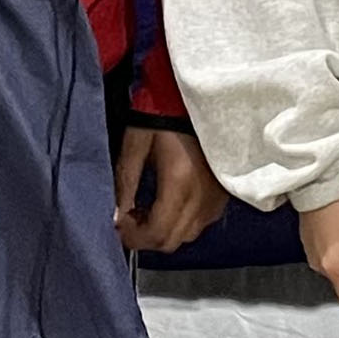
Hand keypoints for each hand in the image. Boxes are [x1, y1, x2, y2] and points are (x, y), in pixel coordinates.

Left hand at [114, 124, 229, 255]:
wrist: (194, 96)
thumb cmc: (162, 114)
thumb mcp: (135, 145)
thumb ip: (125, 183)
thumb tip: (116, 215)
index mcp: (179, 184)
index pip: (156, 234)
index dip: (133, 236)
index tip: (119, 222)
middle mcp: (202, 198)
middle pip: (171, 241)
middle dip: (146, 237)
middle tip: (130, 217)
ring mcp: (215, 198)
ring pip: (187, 236)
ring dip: (164, 231)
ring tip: (148, 210)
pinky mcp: (222, 194)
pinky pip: (201, 223)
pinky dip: (182, 223)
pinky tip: (169, 203)